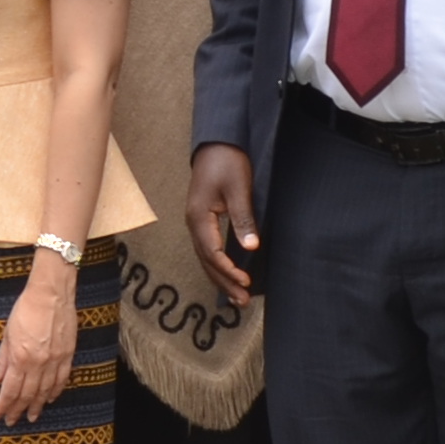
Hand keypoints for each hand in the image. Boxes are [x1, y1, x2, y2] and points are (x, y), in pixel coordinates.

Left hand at [0, 255, 78, 425]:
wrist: (51, 294)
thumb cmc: (26, 309)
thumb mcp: (7, 334)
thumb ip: (2, 359)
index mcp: (20, 358)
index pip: (10, 390)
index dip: (3, 406)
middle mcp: (38, 363)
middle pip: (27, 395)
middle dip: (18, 410)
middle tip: (12, 421)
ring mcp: (55, 361)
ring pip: (44, 391)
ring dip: (36, 406)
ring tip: (31, 416)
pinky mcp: (67, 355)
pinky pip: (61, 380)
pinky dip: (54, 392)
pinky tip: (49, 399)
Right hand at [186, 144, 259, 299]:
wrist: (216, 142)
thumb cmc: (227, 162)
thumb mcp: (238, 189)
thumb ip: (243, 218)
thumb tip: (251, 248)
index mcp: (199, 217)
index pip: (212, 253)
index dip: (229, 270)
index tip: (246, 281)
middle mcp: (193, 223)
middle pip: (206, 261)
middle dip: (223, 282)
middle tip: (241, 301)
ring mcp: (195, 222)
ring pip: (205, 258)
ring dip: (219, 278)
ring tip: (235, 296)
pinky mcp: (202, 220)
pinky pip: (207, 249)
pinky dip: (217, 265)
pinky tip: (227, 274)